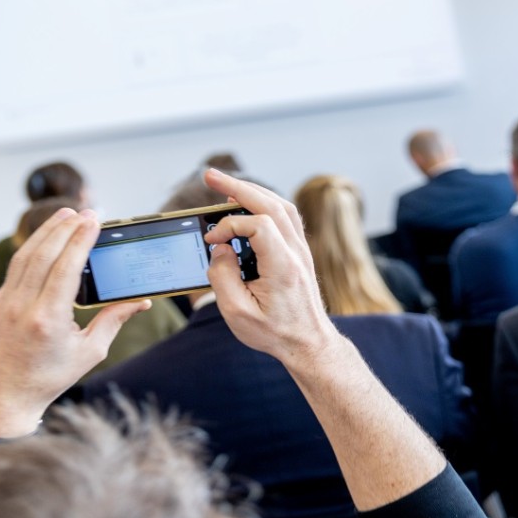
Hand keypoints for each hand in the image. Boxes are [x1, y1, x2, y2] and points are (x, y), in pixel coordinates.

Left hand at [0, 208, 150, 437]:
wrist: (1, 399)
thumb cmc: (47, 379)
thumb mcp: (88, 353)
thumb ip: (114, 321)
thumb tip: (140, 301)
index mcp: (47, 320)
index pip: (65, 267)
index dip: (80, 239)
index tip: (93, 220)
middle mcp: (21, 307)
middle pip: (43, 254)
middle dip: (65, 228)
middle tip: (84, 212)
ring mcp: (3, 303)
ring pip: (25, 256)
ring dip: (46, 232)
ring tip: (65, 214)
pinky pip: (16, 268)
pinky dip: (32, 249)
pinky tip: (45, 240)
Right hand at [203, 169, 339, 364]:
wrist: (308, 343)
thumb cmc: (275, 332)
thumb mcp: (237, 313)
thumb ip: (222, 277)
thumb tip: (220, 248)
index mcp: (283, 267)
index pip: (259, 225)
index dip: (230, 225)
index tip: (213, 241)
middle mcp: (296, 253)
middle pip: (272, 204)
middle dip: (238, 186)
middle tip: (210, 175)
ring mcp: (302, 250)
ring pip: (281, 205)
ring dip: (253, 191)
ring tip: (226, 185)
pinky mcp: (300, 252)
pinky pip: (285, 216)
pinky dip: (265, 203)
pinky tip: (247, 203)